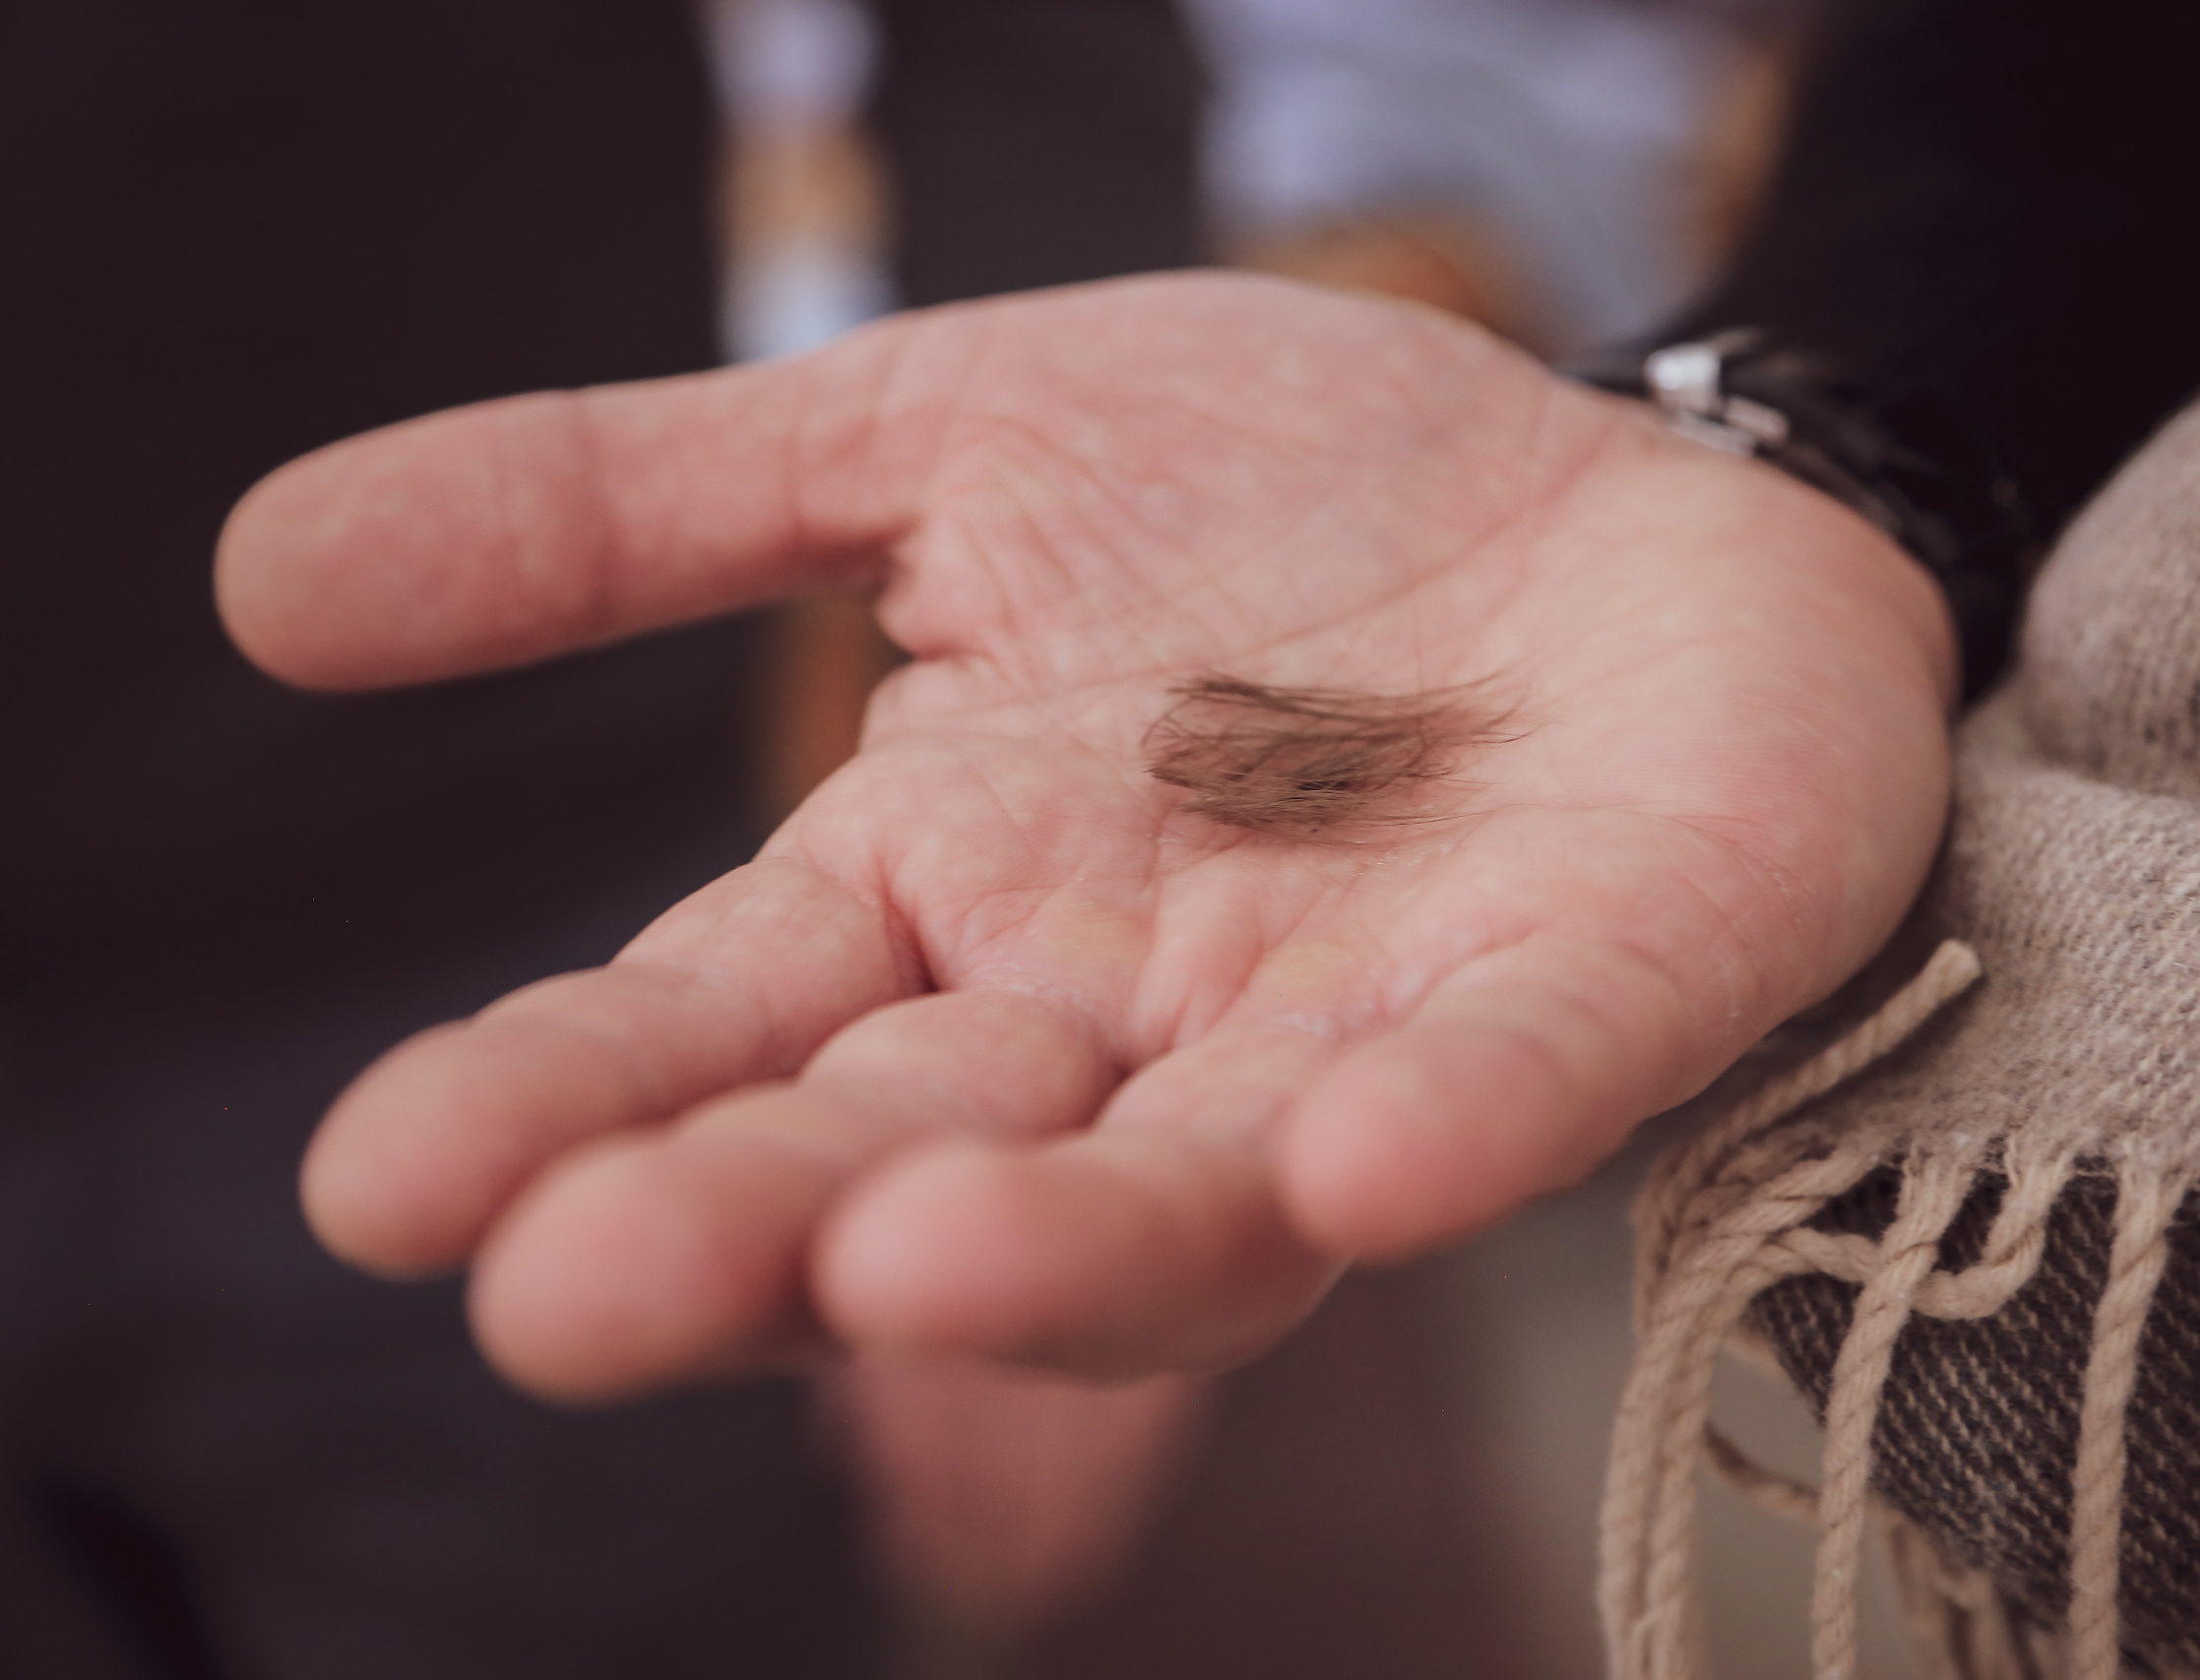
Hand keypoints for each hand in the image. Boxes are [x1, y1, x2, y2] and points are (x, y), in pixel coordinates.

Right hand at [216, 273, 1953, 1398]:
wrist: (1624, 471)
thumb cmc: (1288, 492)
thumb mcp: (932, 442)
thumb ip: (637, 507)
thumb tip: (264, 576)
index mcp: (950, 897)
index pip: (725, 1030)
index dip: (567, 1109)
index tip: (386, 1184)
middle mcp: (1129, 1014)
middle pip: (917, 1158)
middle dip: (755, 1234)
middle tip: (573, 1296)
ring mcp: (1366, 1026)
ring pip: (1189, 1194)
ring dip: (1051, 1244)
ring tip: (899, 1268)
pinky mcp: (1596, 984)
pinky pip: (1519, 1083)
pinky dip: (1441, 1131)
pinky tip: (1351, 1160)